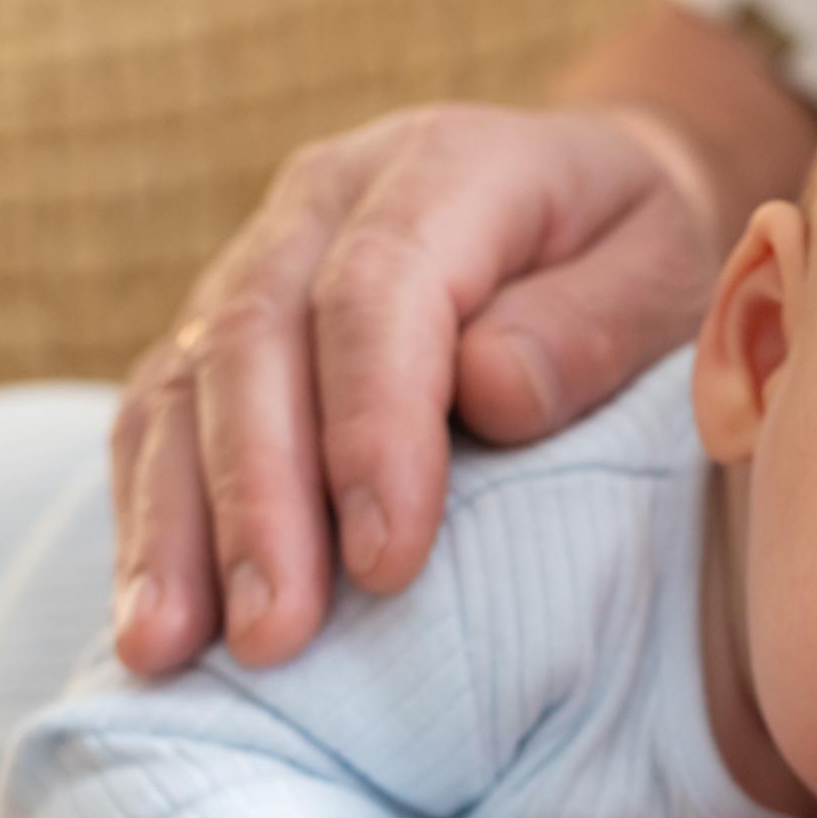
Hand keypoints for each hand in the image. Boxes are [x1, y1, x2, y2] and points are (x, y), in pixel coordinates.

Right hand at [110, 102, 722, 675]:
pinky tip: (153, 621)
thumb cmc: (634, 260)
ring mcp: (257, 260)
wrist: (587, 202)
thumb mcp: (667, 274)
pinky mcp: (219, 332)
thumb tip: (489, 390)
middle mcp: (325, 201)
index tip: (386, 564)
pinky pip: (159, 419)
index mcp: (444, 169)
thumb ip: (591, 326)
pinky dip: (149, 520)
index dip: (371, 427)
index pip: (378, 290)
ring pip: (184, 383)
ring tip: (169, 648)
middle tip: (272, 635)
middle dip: (258, 501)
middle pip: (256, 340)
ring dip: (175, 525)